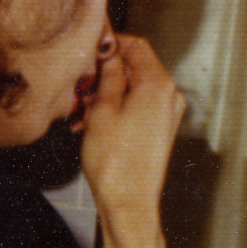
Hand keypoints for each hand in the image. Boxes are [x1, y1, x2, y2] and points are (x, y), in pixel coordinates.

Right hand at [81, 34, 186, 219]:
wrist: (129, 204)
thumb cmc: (117, 164)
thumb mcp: (102, 111)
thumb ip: (108, 76)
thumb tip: (108, 52)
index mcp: (158, 85)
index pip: (136, 46)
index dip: (111, 43)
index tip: (89, 46)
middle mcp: (168, 96)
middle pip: (135, 68)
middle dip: (104, 74)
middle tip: (78, 87)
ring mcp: (165, 114)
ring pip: (132, 89)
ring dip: (105, 94)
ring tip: (80, 112)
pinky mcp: (158, 130)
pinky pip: (135, 108)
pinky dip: (114, 109)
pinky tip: (91, 124)